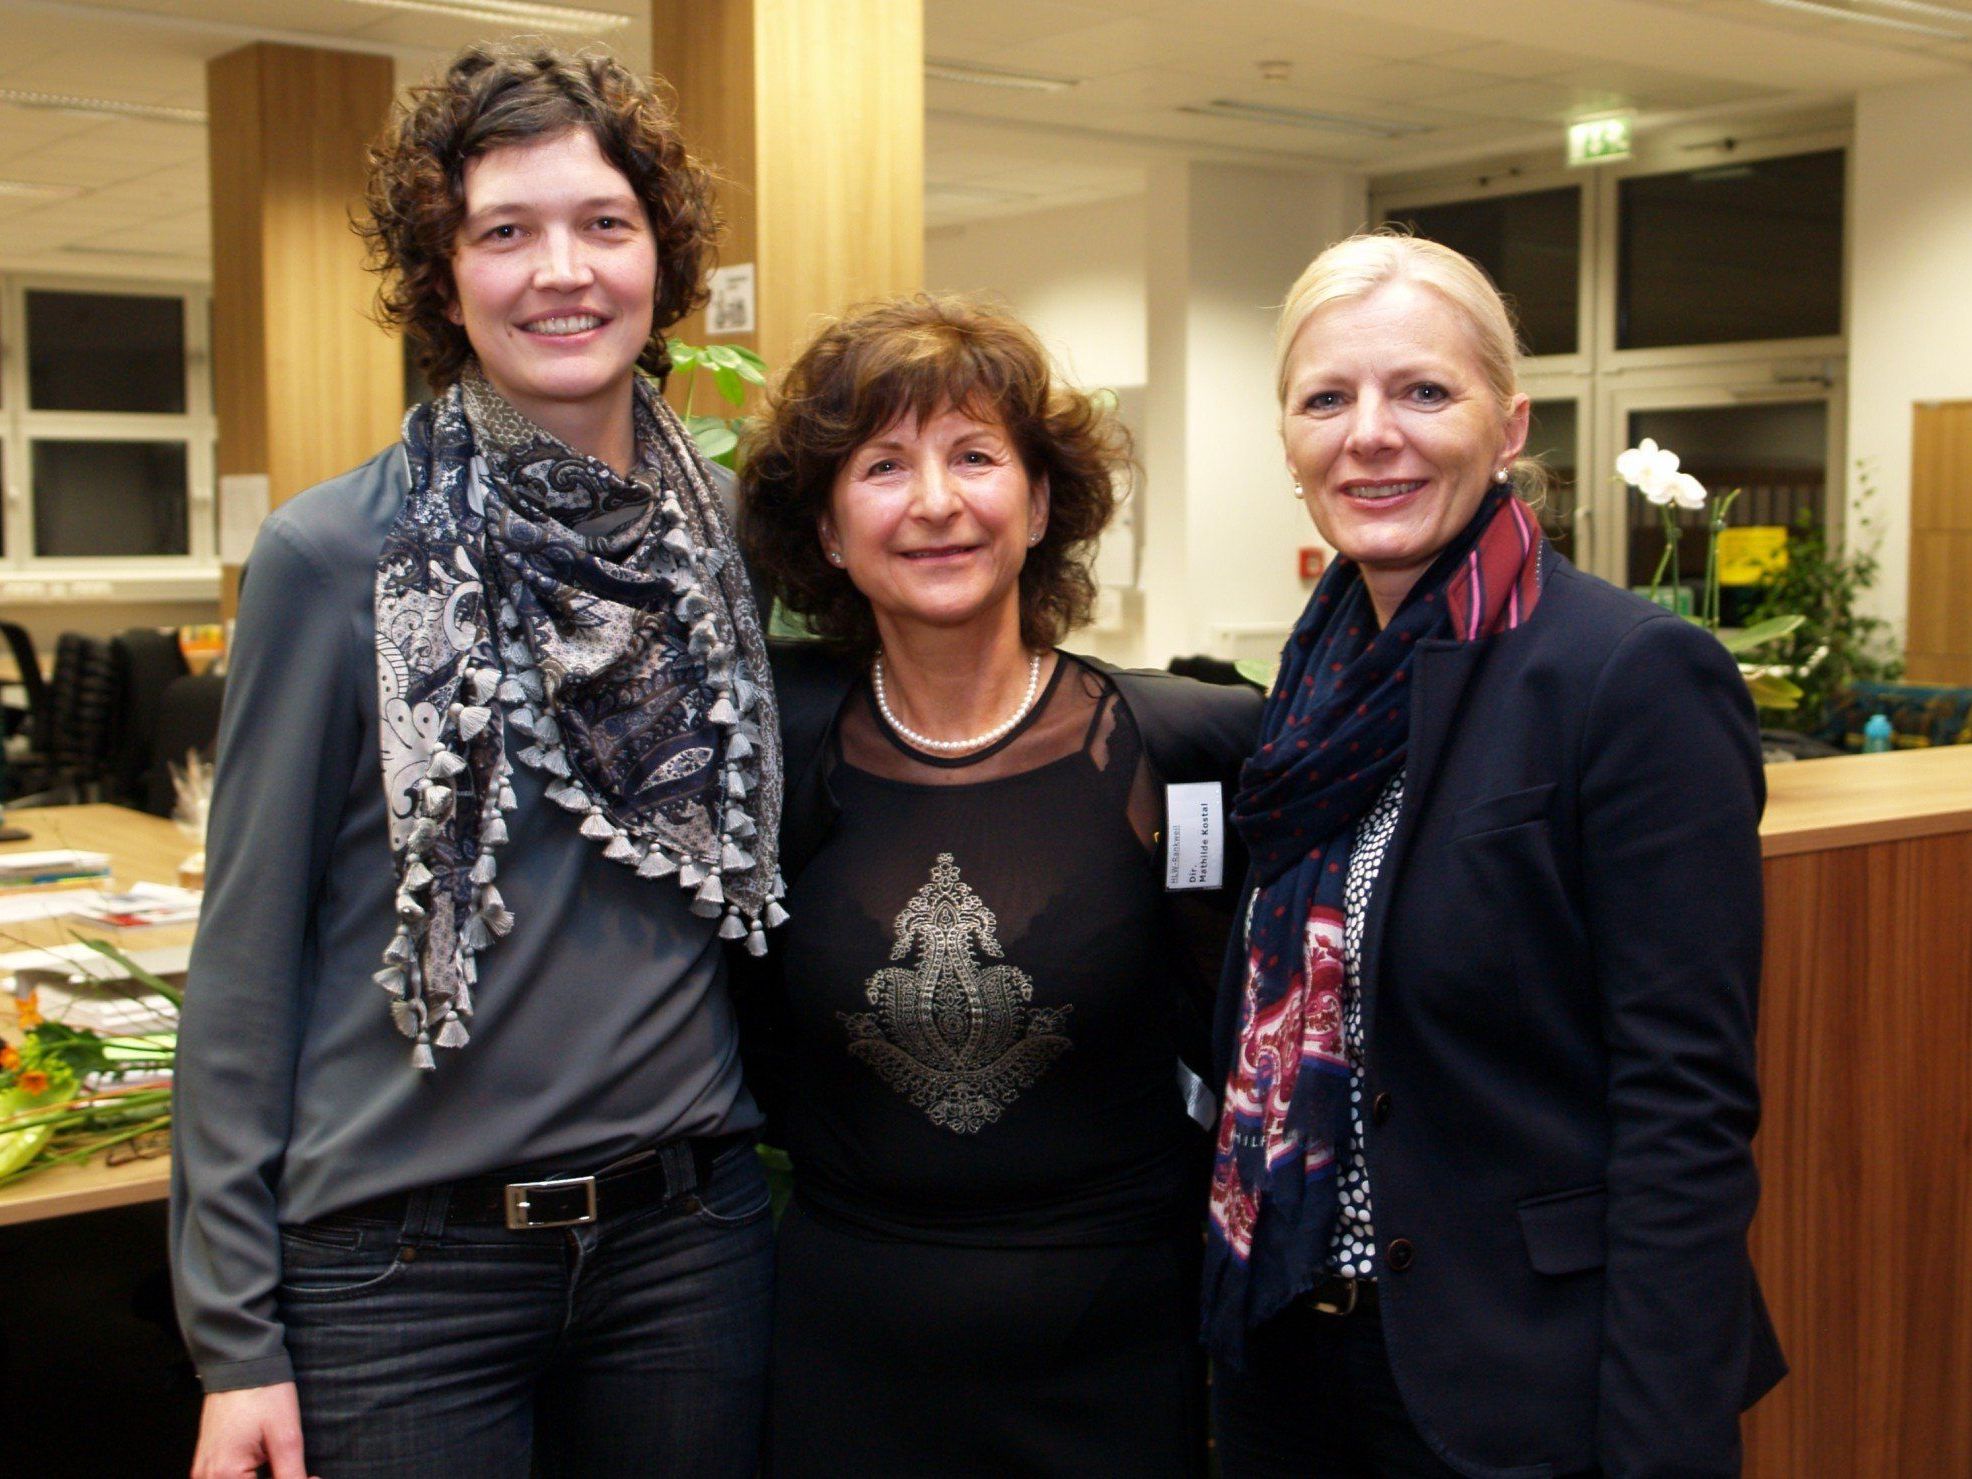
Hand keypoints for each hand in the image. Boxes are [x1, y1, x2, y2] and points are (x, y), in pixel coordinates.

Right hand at [190, 1383, 317, 1478]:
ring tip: (286, 1469)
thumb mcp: (285, 1436)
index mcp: (225, 1475)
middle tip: (302, 1474)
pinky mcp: (207, 1464)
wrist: (239, 1363)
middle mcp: (208, 1478)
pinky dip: (249, 1478)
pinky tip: (269, 1468)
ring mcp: (204, 1472)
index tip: (312, 1478)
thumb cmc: (262, 1393)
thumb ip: (291, 1474)